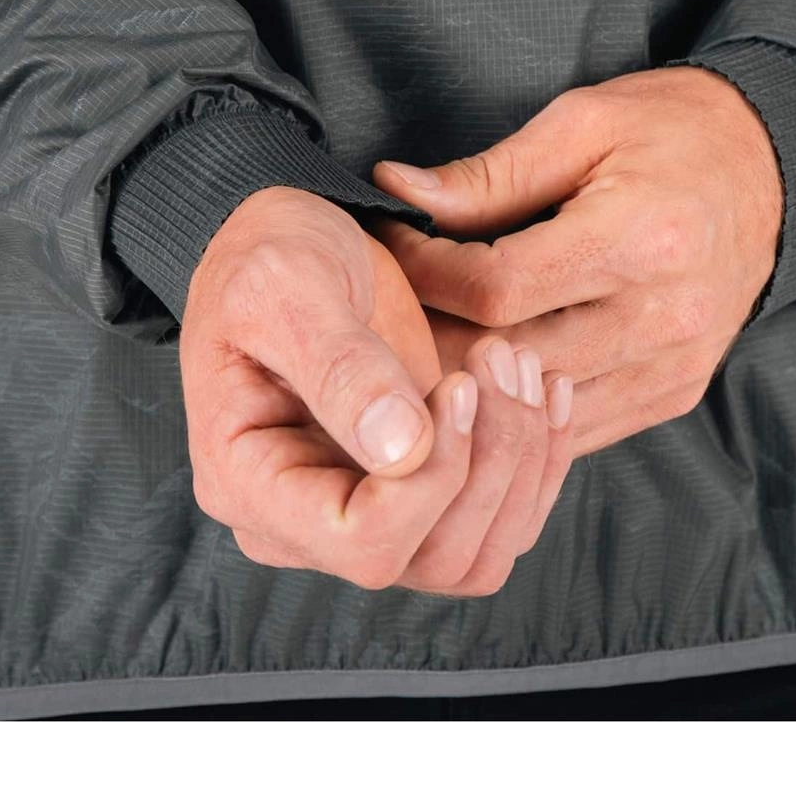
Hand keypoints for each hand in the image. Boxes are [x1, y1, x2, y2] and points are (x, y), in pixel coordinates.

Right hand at [180, 186, 573, 594]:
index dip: (430, 480)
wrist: (292, 238)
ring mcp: (363, 513)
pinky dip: (537, 462)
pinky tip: (546, 388)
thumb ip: (340, 366)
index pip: (361, 542)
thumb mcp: (287, 289)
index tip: (459, 386)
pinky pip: (498, 522)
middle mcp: (304, 521)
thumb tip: (401, 449)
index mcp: (248, 483)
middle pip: (431, 557)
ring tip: (518, 363)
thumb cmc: (268, 256)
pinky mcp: (416, 492)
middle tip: (497, 358)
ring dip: (519, 464)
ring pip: (476, 555)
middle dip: (490, 463)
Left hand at [372, 66, 781, 455]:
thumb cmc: (673, 129)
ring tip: (422, 342)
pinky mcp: (678, 390)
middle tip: (387, 303)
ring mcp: (675, 364)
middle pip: (512, 360)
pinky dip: (525, 408)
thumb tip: (396, 191)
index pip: (499, 289)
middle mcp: (664, 315)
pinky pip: (580, 428)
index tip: (392, 241)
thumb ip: (488, 176)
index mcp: (639, 238)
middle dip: (432, 333)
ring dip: (472, 382)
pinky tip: (489, 375)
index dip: (426, 272)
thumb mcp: (580, 124)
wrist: (774, 163)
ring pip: (540, 410)